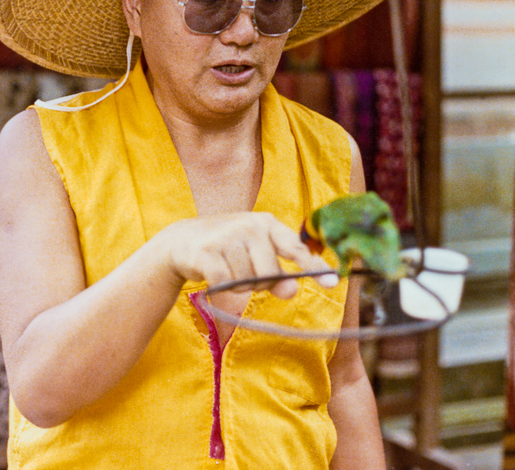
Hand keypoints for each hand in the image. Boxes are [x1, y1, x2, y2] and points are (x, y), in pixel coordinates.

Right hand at [155, 212, 338, 298]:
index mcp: (267, 224)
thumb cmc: (228, 249)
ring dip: (238, 286)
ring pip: (247, 282)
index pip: (295, 248)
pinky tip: (212, 275)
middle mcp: (249, 225)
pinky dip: (221, 287)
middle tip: (244, 273)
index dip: (313, 267)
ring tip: (226, 269)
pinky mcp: (206, 252)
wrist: (182, 241)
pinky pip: (225, 284)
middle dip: (259, 283)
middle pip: (269, 274)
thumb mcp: (256, 257)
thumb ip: (277, 275)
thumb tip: (291, 291)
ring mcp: (227, 236)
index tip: (332, 282)